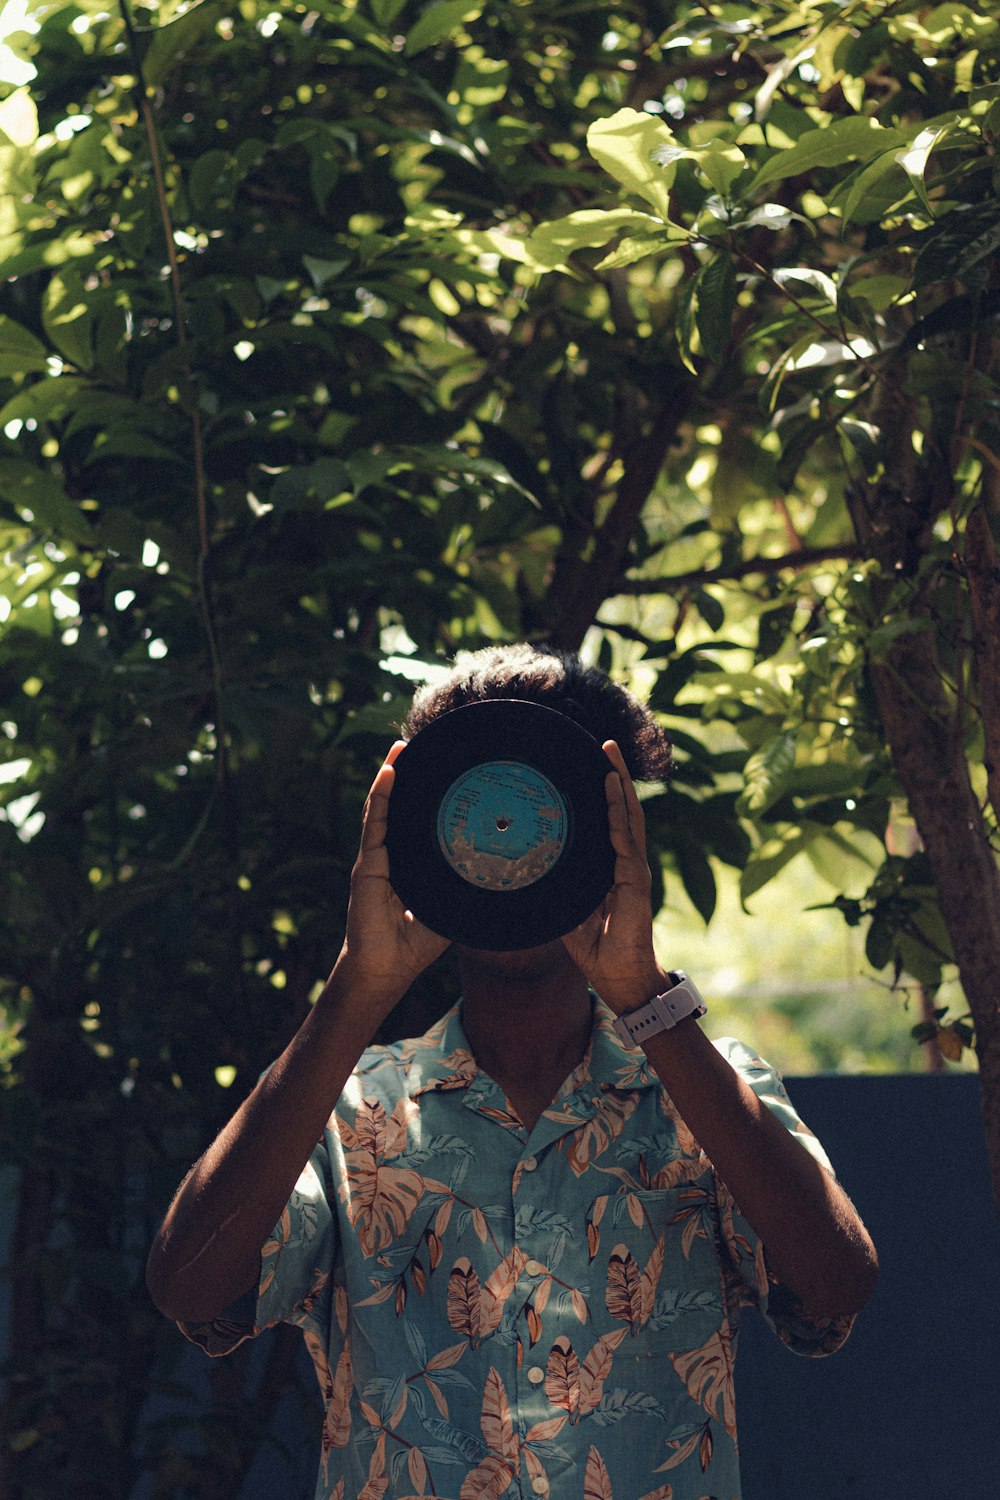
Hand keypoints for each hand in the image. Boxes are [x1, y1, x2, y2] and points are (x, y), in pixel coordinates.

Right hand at [337, 742, 450, 1003]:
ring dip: (390, 775)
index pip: (414, 820)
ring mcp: (376, 858)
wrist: (387, 970)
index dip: (421, 794)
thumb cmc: (416, 944)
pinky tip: (388, 773)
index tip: (436, 767)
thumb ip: (467, 887)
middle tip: (416, 743)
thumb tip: (507, 873)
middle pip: (396, 806)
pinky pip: (375, 824)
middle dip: (405, 775)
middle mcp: (390, 855)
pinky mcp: (368, 866)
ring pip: (382, 808)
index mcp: (408, 863)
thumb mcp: (451, 907)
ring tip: (400, 747)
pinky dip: (380, 797)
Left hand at [561, 740, 667, 1012]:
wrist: (618, 977)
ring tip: (611, 755)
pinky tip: (612, 791)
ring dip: (620, 784)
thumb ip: (551, 888)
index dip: (604, 792)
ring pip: (629, 816)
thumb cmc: (593, 947)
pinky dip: (619, 814)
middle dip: (615, 775)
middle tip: (606, 743)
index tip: (592, 763)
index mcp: (610, 865)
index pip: (609, 820)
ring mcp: (634, 869)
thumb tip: (519, 871)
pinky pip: (626, 841)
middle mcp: (625, 861)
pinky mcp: (636, 881)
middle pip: (622, 808)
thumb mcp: (564, 910)